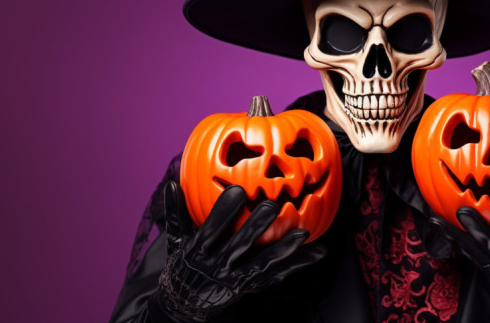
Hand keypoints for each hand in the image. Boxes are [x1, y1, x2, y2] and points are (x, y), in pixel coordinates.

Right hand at [149, 181, 326, 321]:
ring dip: (283, 249)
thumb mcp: (175, 241)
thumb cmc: (182, 265)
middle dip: (255, 227)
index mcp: (197, 252)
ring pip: (262, 264)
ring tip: (302, 233)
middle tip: (272, 206)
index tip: (238, 190)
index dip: (223, 212)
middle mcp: (217, 267)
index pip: (211, 230)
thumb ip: (175, 213)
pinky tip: (318, 252)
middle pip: (239, 246)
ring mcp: (234, 280)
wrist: (182, 306)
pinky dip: (298, 264)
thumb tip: (171, 184)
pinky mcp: (250, 288)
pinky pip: (277, 276)